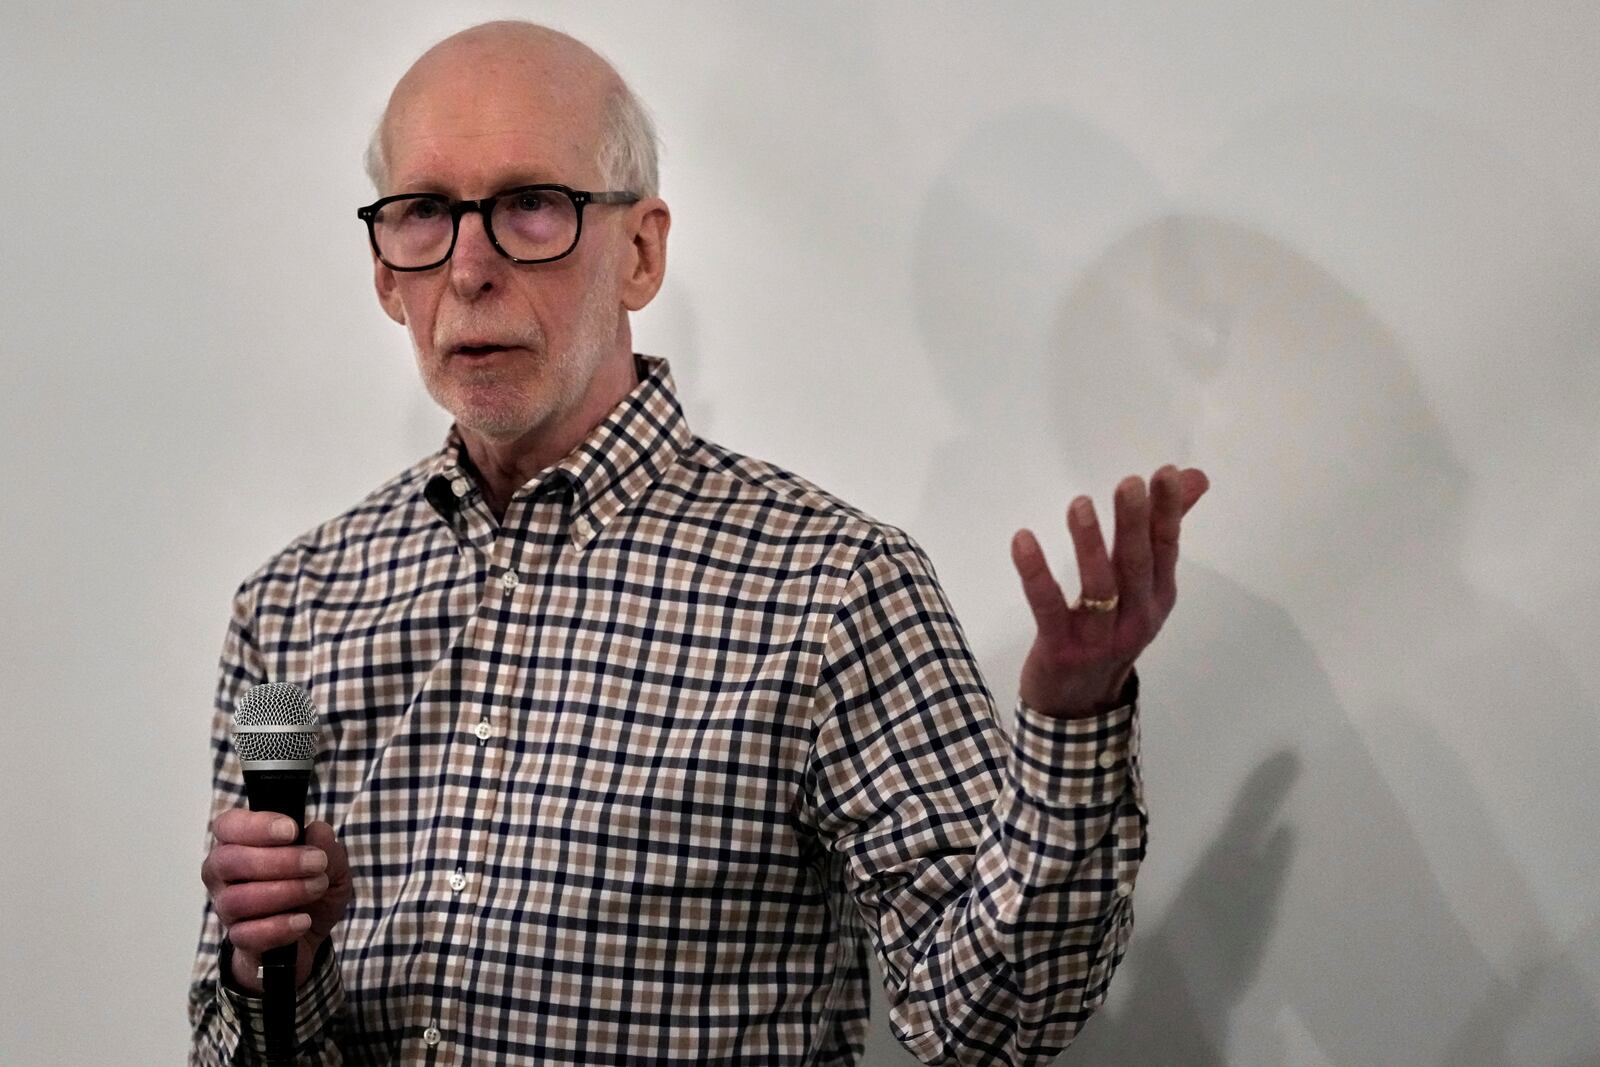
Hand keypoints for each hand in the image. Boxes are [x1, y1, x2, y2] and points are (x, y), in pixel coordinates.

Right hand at [201, 810, 351, 992]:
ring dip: (283, 892)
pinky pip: (246, 935)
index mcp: (240, 844)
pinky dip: (278, 927)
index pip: (228, 826)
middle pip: (228, 861)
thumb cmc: (311, 889)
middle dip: (278, 860)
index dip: (256, 826)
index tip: (291, 831)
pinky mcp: (238, 940)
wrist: (311, 937)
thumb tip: (317, 831)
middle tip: (316, 863)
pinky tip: (302, 921)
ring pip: (236, 899)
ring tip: (316, 888)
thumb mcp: (331, 863)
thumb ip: (325, 845)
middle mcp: (224, 875)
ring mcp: (227, 909)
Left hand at [1010, 465, 1208, 717]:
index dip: (1167, 512)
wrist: (1078, 704)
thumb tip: (1194, 477)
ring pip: (1099, 588)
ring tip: (1079, 504)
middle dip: (1135, 524)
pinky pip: (1049, 608)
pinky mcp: (1061, 648)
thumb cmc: (1111, 630)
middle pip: (1138, 566)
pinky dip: (1036, 574)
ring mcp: (1100, 637)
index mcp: (1157, 598)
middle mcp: (1136, 617)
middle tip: (1129, 483)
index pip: (1166, 549)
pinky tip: (1023, 540)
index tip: (1164, 473)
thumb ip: (1162, 528)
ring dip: (1091, 545)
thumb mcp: (1143, 586)